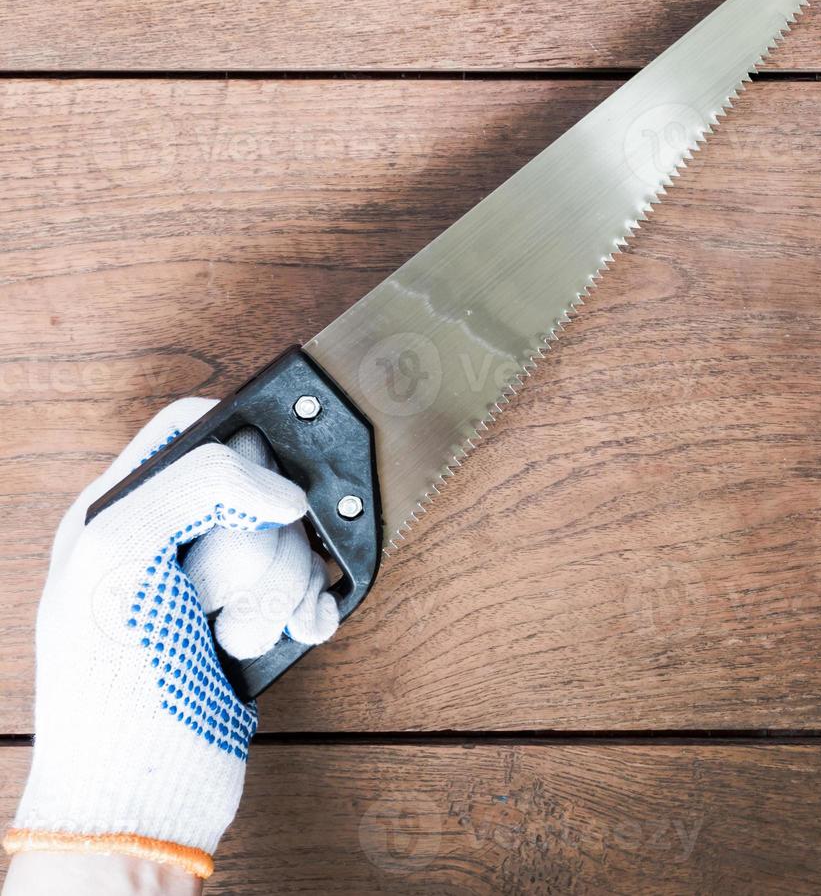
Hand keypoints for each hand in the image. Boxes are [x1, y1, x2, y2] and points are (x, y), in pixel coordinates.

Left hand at [3, 399, 338, 879]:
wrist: (141, 793)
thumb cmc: (107, 686)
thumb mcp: (121, 555)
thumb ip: (196, 487)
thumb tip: (282, 488)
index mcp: (119, 508)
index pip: (193, 427)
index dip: (242, 439)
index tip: (267, 483)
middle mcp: (169, 538)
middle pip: (260, 488)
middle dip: (260, 543)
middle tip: (218, 591)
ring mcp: (213, 584)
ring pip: (293, 542)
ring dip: (282, 590)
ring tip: (241, 633)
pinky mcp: (254, 622)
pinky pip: (313, 588)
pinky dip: (310, 610)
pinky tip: (293, 634)